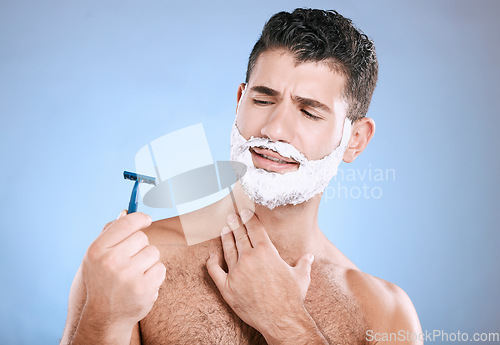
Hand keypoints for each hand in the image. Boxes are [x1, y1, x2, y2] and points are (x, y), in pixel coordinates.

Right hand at [81, 211, 165, 329]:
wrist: (105, 317)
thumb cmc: (102, 280)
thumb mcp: (97, 257)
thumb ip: (111, 234)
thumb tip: (125, 211)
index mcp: (97, 250)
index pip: (125, 223)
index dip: (140, 218)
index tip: (147, 219)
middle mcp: (111, 261)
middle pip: (142, 238)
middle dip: (141, 247)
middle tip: (130, 262)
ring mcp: (127, 275)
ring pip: (153, 252)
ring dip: (149, 261)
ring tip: (135, 274)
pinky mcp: (143, 288)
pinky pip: (160, 268)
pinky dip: (155, 275)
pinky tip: (142, 283)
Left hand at [206, 209, 313, 338]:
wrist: (281, 319)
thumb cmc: (292, 298)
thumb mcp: (301, 276)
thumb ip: (304, 263)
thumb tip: (309, 256)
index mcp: (267, 252)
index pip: (255, 229)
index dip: (249, 219)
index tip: (245, 212)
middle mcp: (249, 258)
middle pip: (240, 236)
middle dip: (236, 224)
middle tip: (231, 216)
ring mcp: (236, 272)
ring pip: (228, 250)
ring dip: (226, 238)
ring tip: (224, 229)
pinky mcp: (227, 287)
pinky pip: (215, 271)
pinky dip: (212, 261)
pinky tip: (212, 255)